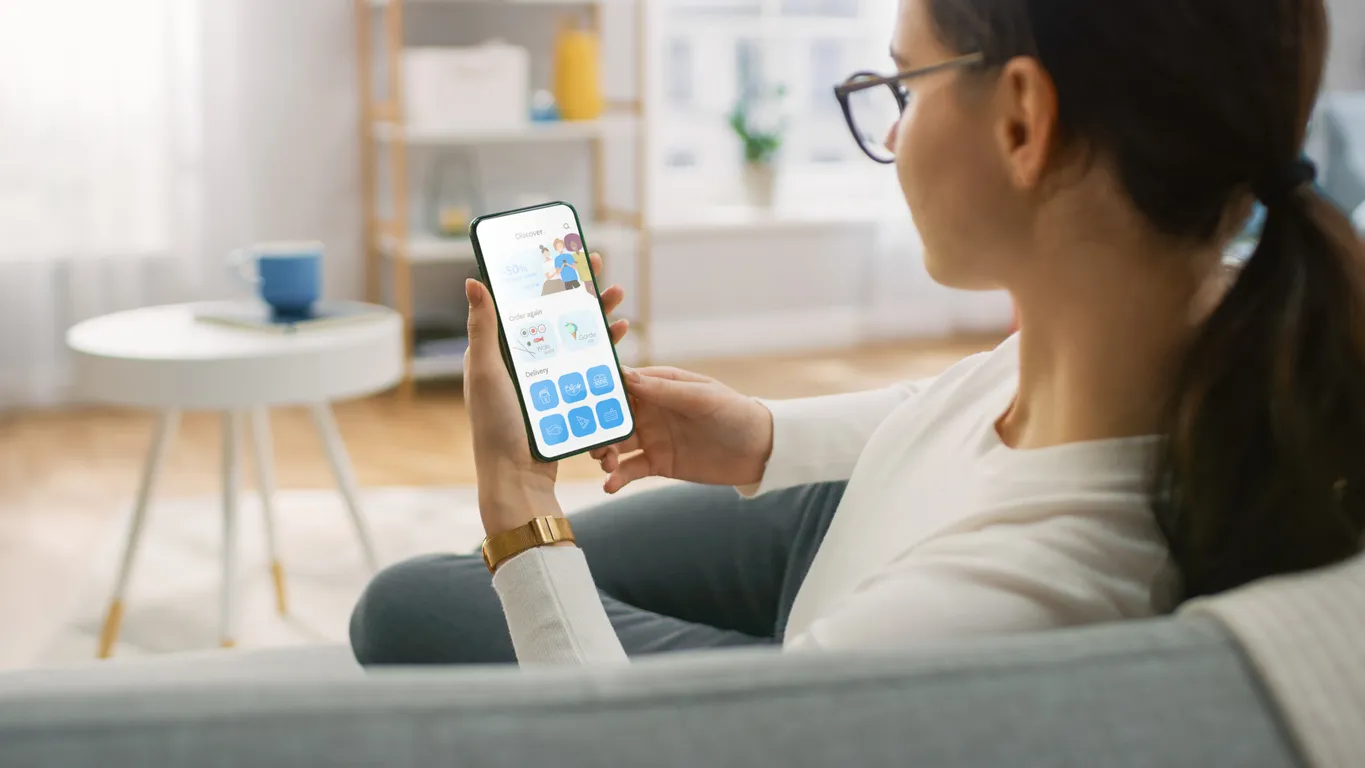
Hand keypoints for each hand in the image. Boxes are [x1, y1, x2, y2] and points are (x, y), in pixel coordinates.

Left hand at [464, 253, 629, 535]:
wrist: (518, 479)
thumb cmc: (495, 427)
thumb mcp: (488, 372)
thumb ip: (484, 328)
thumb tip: (473, 280)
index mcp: (499, 350)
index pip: (524, 301)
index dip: (544, 275)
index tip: (563, 253)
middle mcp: (522, 361)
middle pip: (555, 314)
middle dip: (579, 289)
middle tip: (599, 265)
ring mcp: (545, 380)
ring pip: (576, 337)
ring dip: (597, 316)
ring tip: (618, 299)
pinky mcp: (564, 398)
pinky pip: (586, 367)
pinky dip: (603, 350)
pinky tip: (620, 339)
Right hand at [591, 367, 773, 492]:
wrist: (759, 451)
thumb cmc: (734, 413)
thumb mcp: (701, 398)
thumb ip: (664, 390)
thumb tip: (625, 375)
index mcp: (659, 385)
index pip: (622, 383)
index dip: (598, 389)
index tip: (576, 397)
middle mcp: (650, 410)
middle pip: (611, 416)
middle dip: (595, 426)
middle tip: (590, 439)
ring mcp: (651, 437)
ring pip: (616, 444)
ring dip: (603, 452)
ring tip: (605, 463)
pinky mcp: (657, 464)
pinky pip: (630, 470)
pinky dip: (617, 477)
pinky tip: (609, 485)